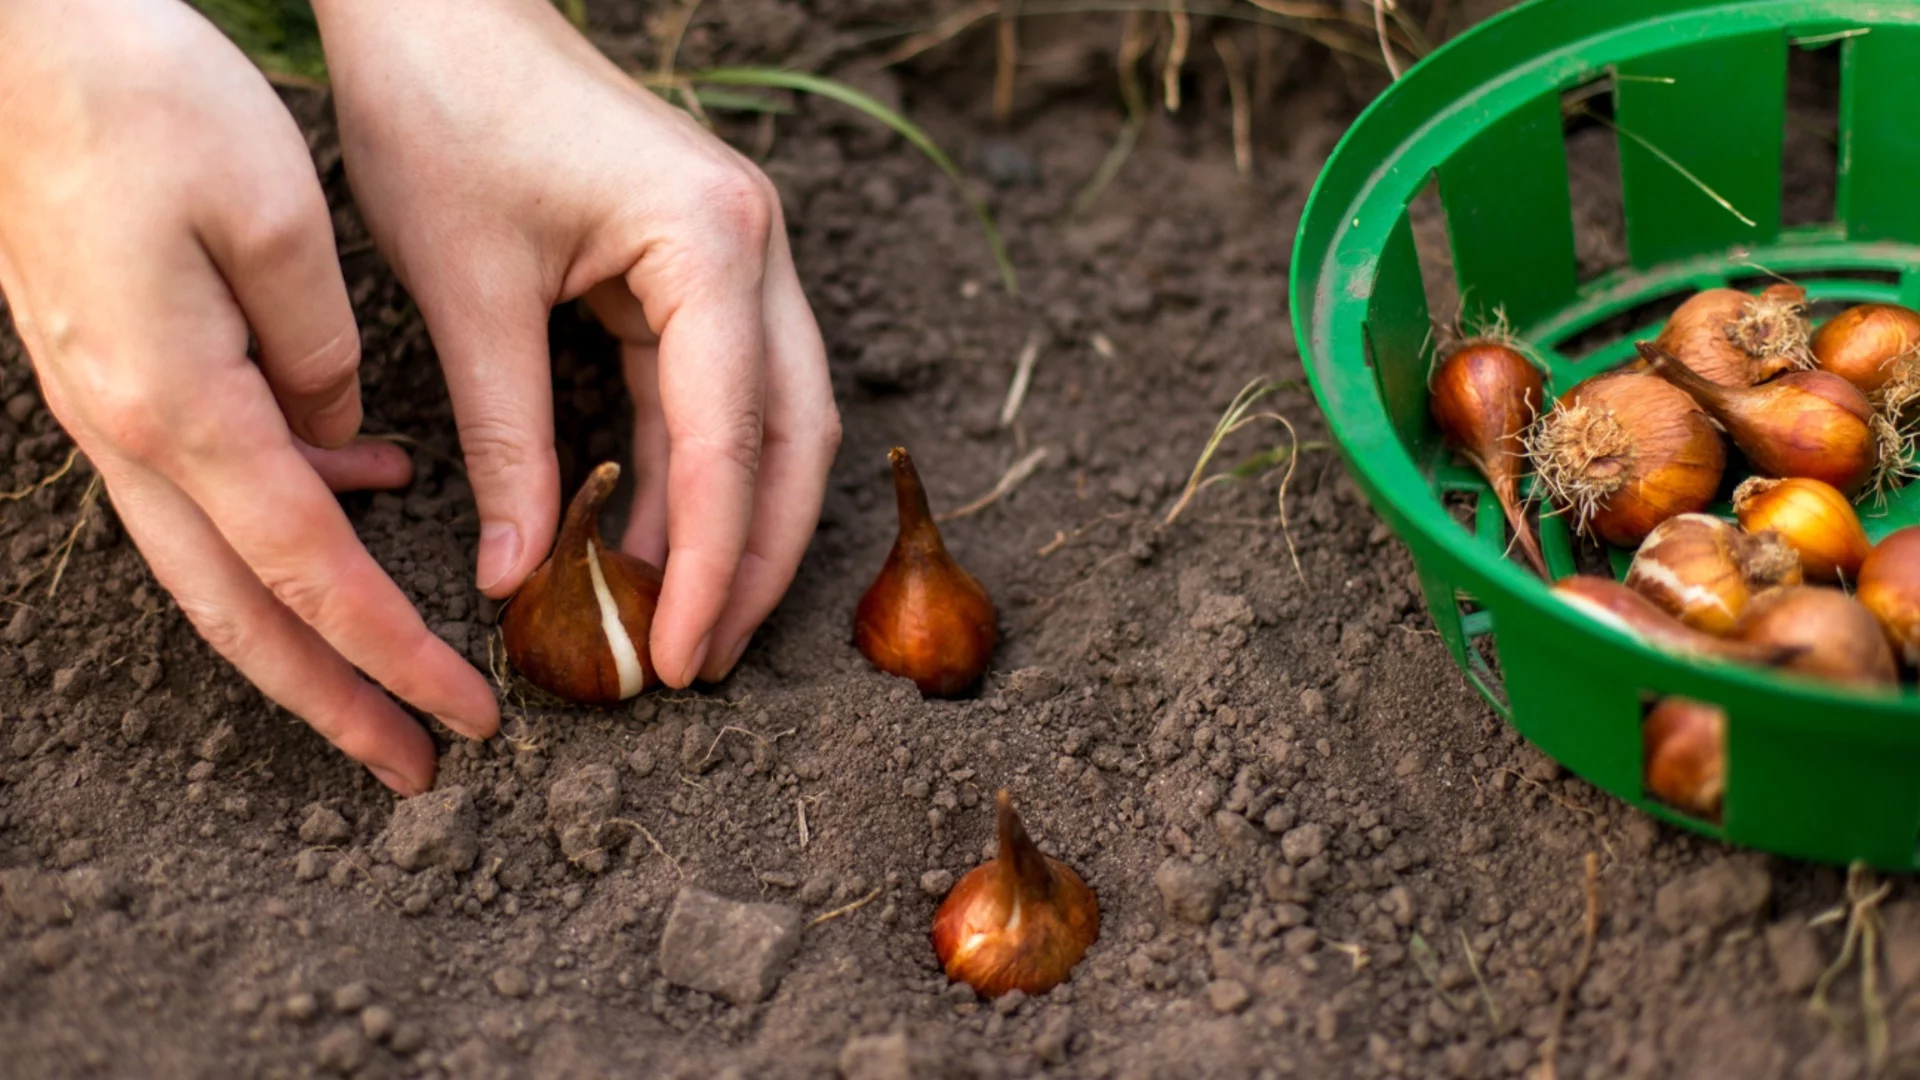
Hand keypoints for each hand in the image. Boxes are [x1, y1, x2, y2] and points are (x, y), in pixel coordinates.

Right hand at [0, 0, 498, 794]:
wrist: (12, 34)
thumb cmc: (138, 96)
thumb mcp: (273, 217)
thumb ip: (323, 353)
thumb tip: (348, 442)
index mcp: (179, 406)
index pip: (310, 574)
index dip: (392, 658)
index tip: (467, 718)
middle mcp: (130, 432)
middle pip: (241, 613)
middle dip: (333, 701)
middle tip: (415, 766)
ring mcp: (109, 408)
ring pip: (214, 565)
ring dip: (303, 631)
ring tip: (389, 674)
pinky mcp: (113, 372)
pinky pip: (204, 481)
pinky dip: (282, 515)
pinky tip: (362, 482)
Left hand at [313, 0, 840, 687]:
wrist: (438, 0)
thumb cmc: (443, 111)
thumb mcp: (468, 293)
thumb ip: (508, 443)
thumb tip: (523, 579)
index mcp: (712, 243)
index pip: (731, 438)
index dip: (712, 562)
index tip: (681, 654)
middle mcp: (756, 247)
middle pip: (792, 438)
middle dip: (756, 558)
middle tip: (701, 661)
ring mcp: (741, 254)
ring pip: (773, 421)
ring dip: (736, 522)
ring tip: (686, 620)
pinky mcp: (704, 264)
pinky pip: (721, 389)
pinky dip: (696, 470)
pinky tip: (658, 538)